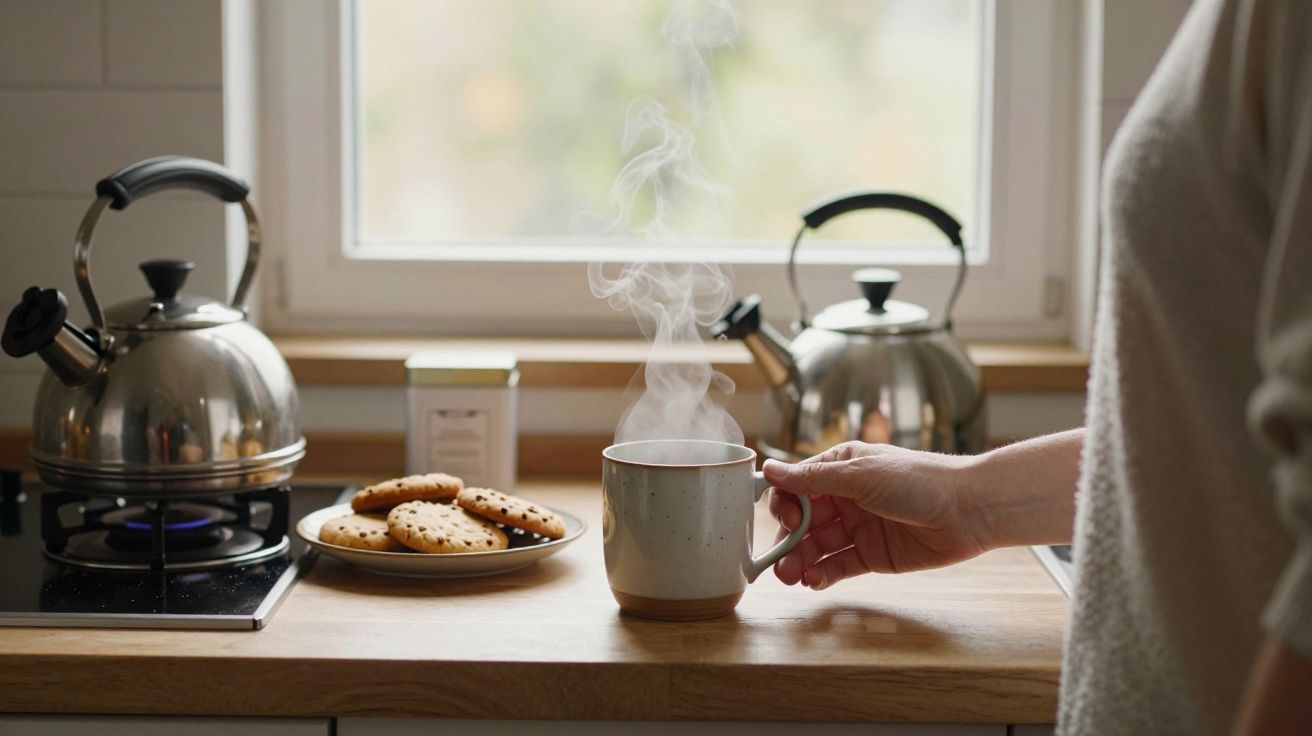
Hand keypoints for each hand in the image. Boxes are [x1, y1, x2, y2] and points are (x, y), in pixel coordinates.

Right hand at [764, 441, 988, 589]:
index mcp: (840, 468)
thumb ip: (812, 479)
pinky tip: (813, 581)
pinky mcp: (873, 555)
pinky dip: (823, 574)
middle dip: (789, 541)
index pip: (797, 487)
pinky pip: (839, 565)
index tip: (786, 520)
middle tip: (779, 563)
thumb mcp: (860, 475)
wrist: (969, 509)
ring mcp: (859, 526)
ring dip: (800, 561)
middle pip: (804, 521)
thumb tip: (769, 469)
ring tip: (791, 578)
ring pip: (818, 546)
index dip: (785, 505)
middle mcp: (846, 496)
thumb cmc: (918, 480)